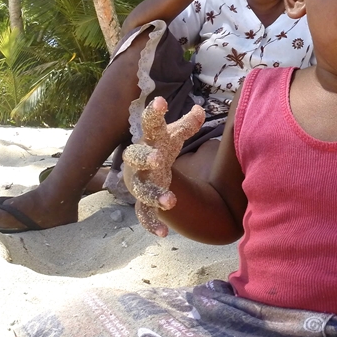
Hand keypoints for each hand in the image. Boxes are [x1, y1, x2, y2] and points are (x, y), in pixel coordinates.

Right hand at [122, 97, 204, 236]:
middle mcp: (138, 161)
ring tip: (171, 201)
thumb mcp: (174, 136)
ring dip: (154, 195)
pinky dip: (151, 224)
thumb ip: (188, 125)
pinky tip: (163, 234)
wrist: (147, 170)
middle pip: (135, 157)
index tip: (161, 102)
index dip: (153, 114)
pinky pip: (143, 215)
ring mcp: (139, 183)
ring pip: (141, 189)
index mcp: (147, 140)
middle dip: (145, 158)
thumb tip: (200, 110)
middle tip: (158, 158)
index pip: (149, 124)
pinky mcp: (142, 202)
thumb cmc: (161, 147)